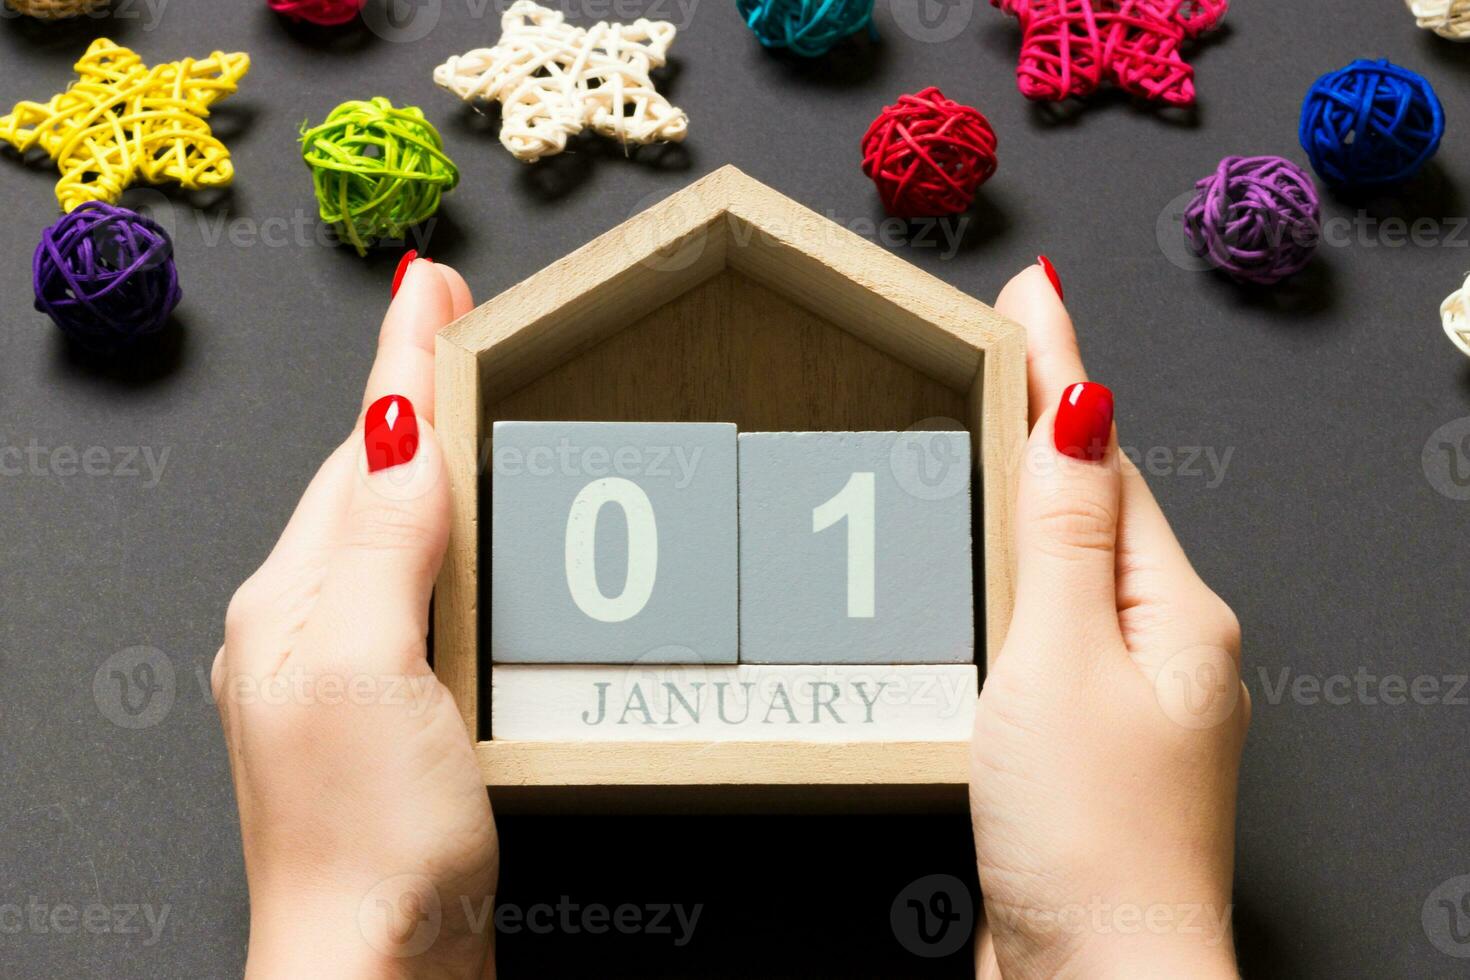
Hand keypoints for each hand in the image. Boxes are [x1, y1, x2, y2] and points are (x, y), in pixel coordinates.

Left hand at [214, 258, 497, 978]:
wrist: (377, 971)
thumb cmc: (367, 843)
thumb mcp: (373, 667)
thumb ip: (385, 541)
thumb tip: (404, 424)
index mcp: (292, 600)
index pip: (360, 447)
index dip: (401, 360)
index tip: (431, 283)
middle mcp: (306, 628)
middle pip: (366, 479)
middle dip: (410, 394)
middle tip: (452, 321)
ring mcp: (346, 673)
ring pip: (391, 534)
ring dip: (430, 464)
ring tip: (465, 405)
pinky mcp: (392, 716)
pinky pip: (418, 592)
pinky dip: (450, 545)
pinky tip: (476, 547)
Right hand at [970, 263, 1248, 979]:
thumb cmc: (1090, 841)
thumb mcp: (1061, 658)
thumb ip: (1060, 534)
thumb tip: (1082, 410)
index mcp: (1173, 612)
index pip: (1104, 460)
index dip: (1063, 372)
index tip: (1035, 295)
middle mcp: (1161, 649)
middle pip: (1094, 509)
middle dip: (1049, 426)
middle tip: (1007, 345)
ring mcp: (1121, 700)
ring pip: (1066, 573)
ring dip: (1026, 502)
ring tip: (989, 437)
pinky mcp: (1075, 746)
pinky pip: (1044, 636)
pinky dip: (1010, 587)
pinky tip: (982, 580)